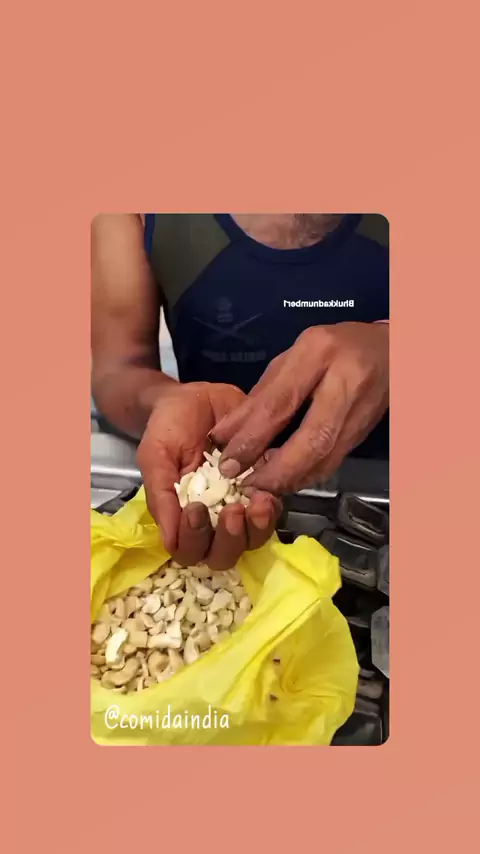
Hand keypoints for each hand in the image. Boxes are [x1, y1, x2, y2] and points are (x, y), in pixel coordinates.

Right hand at [137, 381, 280, 568]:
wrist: (195, 396)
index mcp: (183, 518)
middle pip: (224, 554)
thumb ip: (160, 495)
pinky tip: (269, 489)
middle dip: (229, 539)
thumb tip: (169, 539)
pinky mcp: (265, 487)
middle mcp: (213, 520)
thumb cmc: (169, 428)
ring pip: (253, 539)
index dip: (194, 540)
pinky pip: (275, 510)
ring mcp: (241, 506)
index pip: (189, 551)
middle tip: (232, 511)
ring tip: (257, 502)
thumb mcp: (155, 456)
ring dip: (256, 528)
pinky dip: (273, 506)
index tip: (195, 509)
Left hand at [211, 322, 388, 493]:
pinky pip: (334, 461)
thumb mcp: (293, 357)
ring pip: (326, 457)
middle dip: (276, 470)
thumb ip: (261, 395)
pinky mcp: (365, 432)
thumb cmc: (335, 347)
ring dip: (292, 479)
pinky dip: (307, 476)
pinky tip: (287, 482)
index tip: (228, 462)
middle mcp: (345, 381)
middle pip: (311, 439)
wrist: (391, 351)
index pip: (280, 402)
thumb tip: (224, 433)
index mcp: (318, 352)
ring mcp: (361, 409)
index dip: (251, 438)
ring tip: (263, 489)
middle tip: (247, 484)